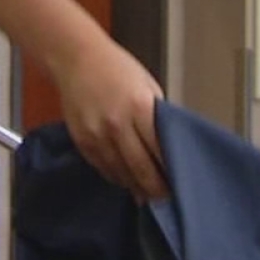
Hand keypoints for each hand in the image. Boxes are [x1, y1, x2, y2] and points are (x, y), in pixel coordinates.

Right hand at [54, 38, 167, 200]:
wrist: (76, 59)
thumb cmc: (118, 69)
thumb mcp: (147, 87)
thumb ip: (157, 118)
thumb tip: (170, 148)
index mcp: (140, 108)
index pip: (161, 151)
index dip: (173, 172)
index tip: (183, 186)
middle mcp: (117, 125)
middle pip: (142, 169)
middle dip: (156, 189)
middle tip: (168, 200)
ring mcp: (97, 135)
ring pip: (122, 174)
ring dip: (137, 187)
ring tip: (150, 196)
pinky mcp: (82, 142)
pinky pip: (104, 169)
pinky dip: (118, 177)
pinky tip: (128, 181)